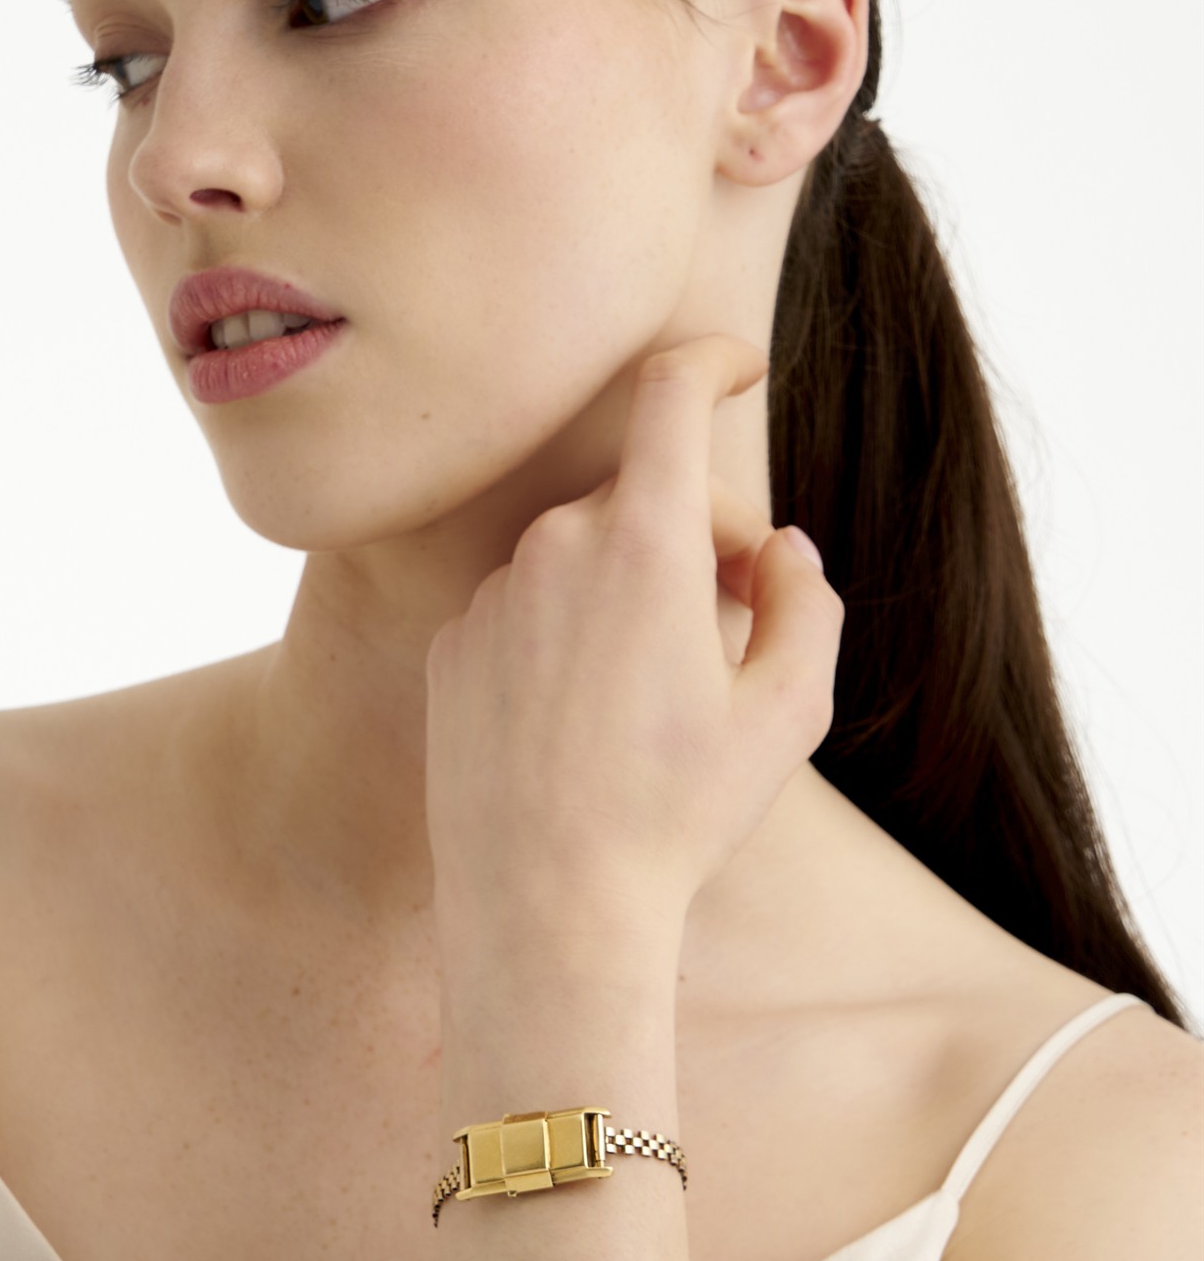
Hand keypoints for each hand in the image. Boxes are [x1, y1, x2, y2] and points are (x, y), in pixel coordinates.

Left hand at [422, 333, 844, 983]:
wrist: (545, 901)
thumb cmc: (678, 811)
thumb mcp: (786, 710)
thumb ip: (804, 601)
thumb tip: (781, 548)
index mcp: (643, 541)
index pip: (669, 394)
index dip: (711, 359)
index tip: (739, 364)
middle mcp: (554, 545)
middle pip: (642, 494)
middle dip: (697, 536)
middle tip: (732, 623)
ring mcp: (492, 594)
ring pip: (581, 554)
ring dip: (628, 589)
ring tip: (651, 695)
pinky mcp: (456, 643)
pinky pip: (526, 605)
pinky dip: (565, 631)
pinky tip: (582, 720)